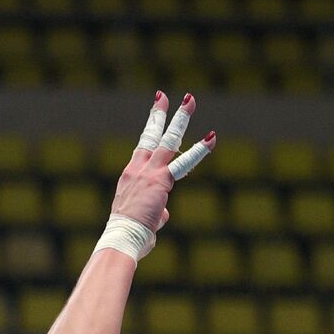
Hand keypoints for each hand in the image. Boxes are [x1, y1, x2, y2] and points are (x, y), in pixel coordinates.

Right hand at [110, 91, 215, 231]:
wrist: (122, 237)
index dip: (149, 130)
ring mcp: (149, 172)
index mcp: (131, 176)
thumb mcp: (143, 220)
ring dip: (180, 119)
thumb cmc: (130, 234)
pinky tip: (211, 138)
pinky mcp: (161, 180)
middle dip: (159, 114)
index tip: (153, 114)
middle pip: (150, 136)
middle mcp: (137, 169)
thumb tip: (163, 215)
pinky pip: (184, 163)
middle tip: (163, 95)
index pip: (142, 148)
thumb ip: (156, 212)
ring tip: (190, 100)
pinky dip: (199, 150)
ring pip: (167, 140)